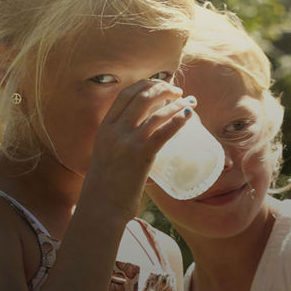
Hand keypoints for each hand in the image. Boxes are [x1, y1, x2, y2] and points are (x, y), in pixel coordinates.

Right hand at [84, 79, 196, 216]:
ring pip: (155, 112)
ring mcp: (128, 142)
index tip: (159, 84)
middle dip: (162, 88)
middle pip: (141, 97)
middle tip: (177, 91)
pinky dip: (178, 120)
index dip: (145, 84)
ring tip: (189, 102)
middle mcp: (114, 130)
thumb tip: (144, 142)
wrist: (101, 205)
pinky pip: (164, 132)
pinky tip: (189, 115)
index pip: (125, 95)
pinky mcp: (141, 155)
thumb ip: (120, 145)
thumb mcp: (106, 155)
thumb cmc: (105, 185)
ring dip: (176, 103)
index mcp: (104, 128)